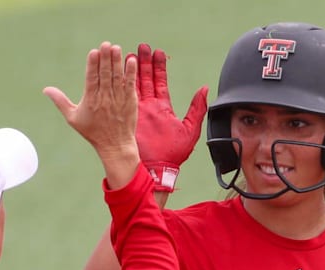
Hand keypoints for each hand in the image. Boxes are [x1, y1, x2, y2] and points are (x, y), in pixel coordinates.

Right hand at [44, 42, 139, 187]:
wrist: (115, 145)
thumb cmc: (93, 132)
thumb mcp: (73, 118)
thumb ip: (60, 101)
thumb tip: (46, 89)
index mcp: (91, 101)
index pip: (92, 79)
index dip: (93, 65)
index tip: (94, 52)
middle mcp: (105, 98)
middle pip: (105, 75)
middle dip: (105, 59)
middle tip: (106, 44)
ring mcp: (118, 99)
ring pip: (117, 77)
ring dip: (117, 62)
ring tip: (116, 48)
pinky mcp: (130, 101)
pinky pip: (130, 84)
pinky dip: (130, 73)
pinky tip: (130, 60)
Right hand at [132, 43, 207, 191]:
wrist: (157, 168)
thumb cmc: (174, 153)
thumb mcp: (190, 129)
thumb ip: (197, 109)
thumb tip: (204, 89)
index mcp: (163, 107)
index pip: (161, 82)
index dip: (160, 67)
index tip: (159, 52)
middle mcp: (150, 107)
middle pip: (146, 79)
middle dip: (144, 62)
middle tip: (143, 46)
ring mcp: (137, 110)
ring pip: (133, 84)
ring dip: (132, 69)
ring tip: (130, 53)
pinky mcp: (128, 116)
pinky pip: (125, 96)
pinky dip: (122, 83)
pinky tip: (120, 70)